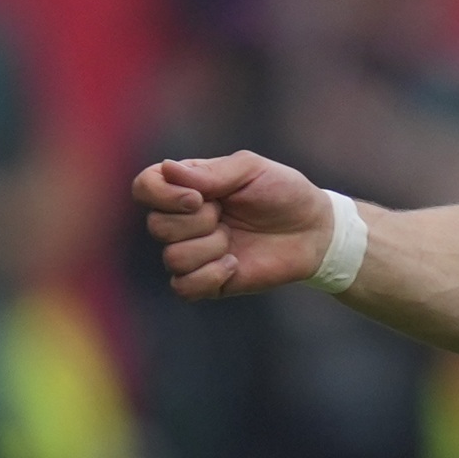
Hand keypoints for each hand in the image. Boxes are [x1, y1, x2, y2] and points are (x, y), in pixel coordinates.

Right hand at [132, 151, 328, 298]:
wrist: (314, 230)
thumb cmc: (283, 192)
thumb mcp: (250, 170)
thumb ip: (210, 172)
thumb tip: (167, 169)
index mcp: (186, 186)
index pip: (144, 187)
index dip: (161, 195)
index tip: (197, 198)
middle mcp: (183, 219)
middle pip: (156, 226)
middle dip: (196, 222)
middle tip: (226, 216)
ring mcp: (195, 252)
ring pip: (172, 257)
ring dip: (208, 248)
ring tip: (233, 241)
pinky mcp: (209, 281)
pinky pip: (183, 288)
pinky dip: (208, 277)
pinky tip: (234, 264)